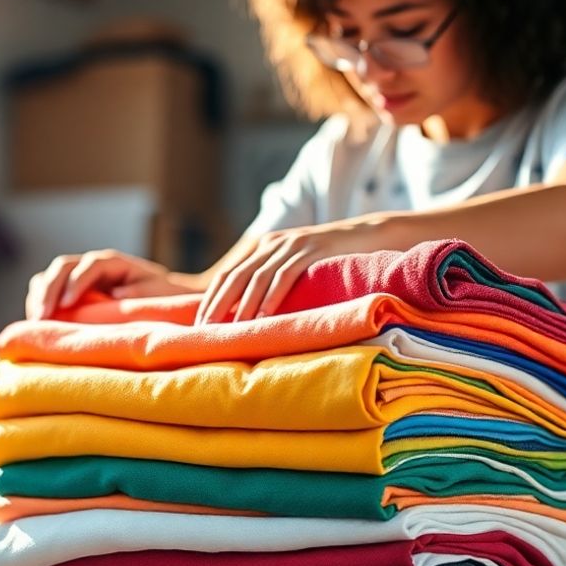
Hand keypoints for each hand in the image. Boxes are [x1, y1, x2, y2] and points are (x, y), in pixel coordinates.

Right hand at [25, 249, 185, 319]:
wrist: (160, 296)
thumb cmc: (160, 295)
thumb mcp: (156, 292)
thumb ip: (138, 291)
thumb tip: (115, 294)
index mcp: (114, 263)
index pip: (90, 265)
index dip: (77, 282)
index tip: (68, 305)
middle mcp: (92, 265)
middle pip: (63, 266)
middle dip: (49, 290)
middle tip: (41, 316)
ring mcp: (78, 276)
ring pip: (50, 276)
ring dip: (39, 297)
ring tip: (36, 322)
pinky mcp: (70, 290)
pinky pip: (47, 291)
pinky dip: (39, 304)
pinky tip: (38, 324)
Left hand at [196, 220, 388, 324]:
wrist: (366, 235)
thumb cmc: (328, 259)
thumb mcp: (292, 265)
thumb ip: (270, 280)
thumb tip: (246, 314)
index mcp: (262, 246)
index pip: (228, 274)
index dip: (211, 299)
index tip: (199, 324)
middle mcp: (272, 243)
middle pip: (236, 275)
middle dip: (218, 304)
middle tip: (206, 330)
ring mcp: (291, 244)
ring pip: (258, 277)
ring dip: (243, 305)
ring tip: (232, 328)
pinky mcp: (311, 250)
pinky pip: (285, 276)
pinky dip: (272, 297)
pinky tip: (263, 316)